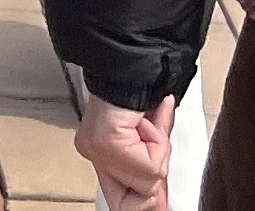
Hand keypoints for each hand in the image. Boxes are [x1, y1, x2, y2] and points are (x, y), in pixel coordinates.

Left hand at [76, 93, 179, 210]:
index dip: (145, 202)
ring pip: (148, 179)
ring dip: (159, 150)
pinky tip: (145, 120)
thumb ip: (153, 167)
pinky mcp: (108, 143)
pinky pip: (149, 164)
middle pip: (140, 195)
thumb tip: (160, 204)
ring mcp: (98, 150)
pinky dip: (158, 142)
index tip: (160, 205)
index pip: (121, 201)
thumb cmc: (144, 87)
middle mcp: (94, 152)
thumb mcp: (151, 136)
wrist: (136, 58)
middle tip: (149, 135)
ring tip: (147, 123)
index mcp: (100, 151)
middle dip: (155, 169)